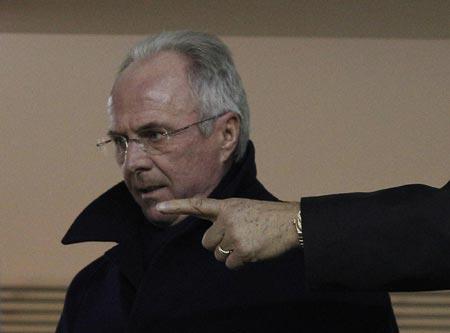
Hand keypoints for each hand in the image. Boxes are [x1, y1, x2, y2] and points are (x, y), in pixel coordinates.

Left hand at [156, 198, 299, 268]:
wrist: (290, 222)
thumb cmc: (268, 217)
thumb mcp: (243, 209)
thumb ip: (225, 218)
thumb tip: (213, 242)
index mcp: (226, 206)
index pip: (197, 205)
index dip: (177, 206)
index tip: (158, 207)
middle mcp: (226, 219)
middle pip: (207, 243)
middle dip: (220, 245)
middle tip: (239, 238)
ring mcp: (233, 234)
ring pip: (218, 255)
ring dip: (231, 254)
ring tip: (249, 242)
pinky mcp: (241, 250)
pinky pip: (230, 264)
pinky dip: (240, 262)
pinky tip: (253, 251)